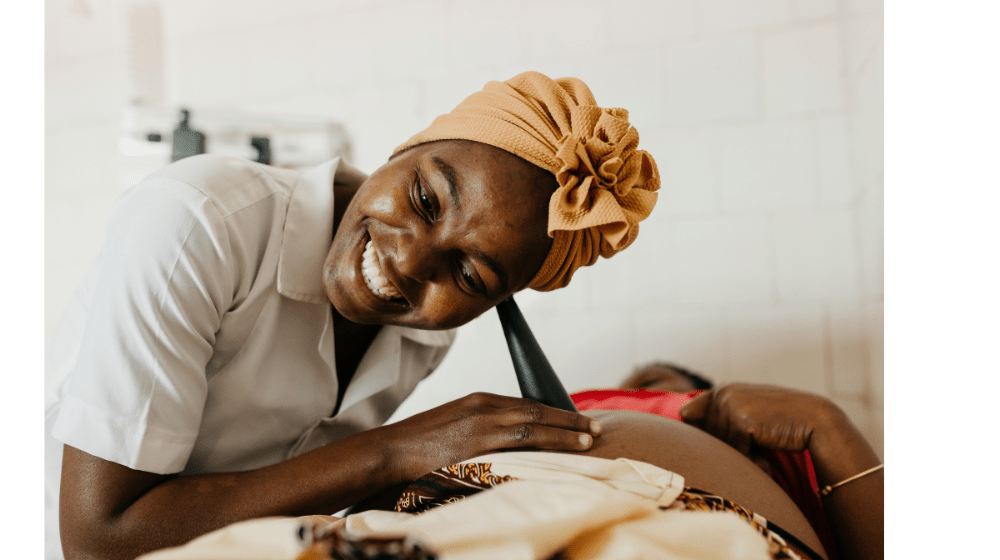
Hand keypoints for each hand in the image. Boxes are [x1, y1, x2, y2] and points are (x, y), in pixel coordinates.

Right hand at [382, 392, 601, 480]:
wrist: (389, 449)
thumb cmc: (420, 443)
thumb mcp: (455, 426)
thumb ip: (482, 428)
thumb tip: (509, 442)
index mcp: (480, 400)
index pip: (527, 405)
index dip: (555, 414)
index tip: (576, 421)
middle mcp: (485, 407)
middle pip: (536, 411)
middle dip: (568, 420)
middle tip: (595, 428)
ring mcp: (481, 424)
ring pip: (533, 425)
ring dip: (564, 432)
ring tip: (589, 439)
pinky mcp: (476, 442)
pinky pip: (518, 442)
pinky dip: (543, 445)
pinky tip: (561, 453)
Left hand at [679, 383, 846, 457]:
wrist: (816, 422)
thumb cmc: (781, 421)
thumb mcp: (748, 413)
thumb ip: (719, 414)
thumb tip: (681, 413)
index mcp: (722, 389)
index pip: (693, 419)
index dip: (712, 435)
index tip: (740, 435)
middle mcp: (722, 392)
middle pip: (706, 436)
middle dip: (730, 446)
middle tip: (758, 439)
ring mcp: (730, 404)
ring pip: (720, 446)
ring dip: (742, 453)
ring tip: (765, 441)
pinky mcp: (741, 419)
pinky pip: (735, 451)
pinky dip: (751, 457)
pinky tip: (768, 446)